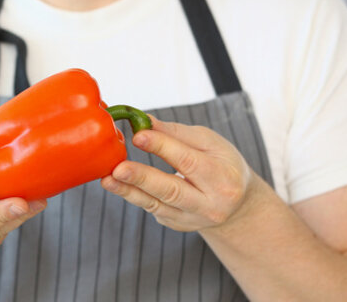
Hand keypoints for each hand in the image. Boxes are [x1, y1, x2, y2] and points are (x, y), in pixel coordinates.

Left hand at [100, 115, 261, 231]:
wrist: (238, 206)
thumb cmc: (222, 165)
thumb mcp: (211, 144)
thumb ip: (177, 134)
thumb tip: (144, 122)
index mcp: (223, 178)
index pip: (189, 161)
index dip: (162, 147)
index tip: (138, 135)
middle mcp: (210, 204)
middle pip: (172, 190)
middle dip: (143, 178)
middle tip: (118, 168)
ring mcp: (192, 219)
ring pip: (156, 204)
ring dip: (128, 191)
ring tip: (108, 179)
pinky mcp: (176, 224)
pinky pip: (151, 208)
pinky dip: (133, 195)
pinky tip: (116, 185)